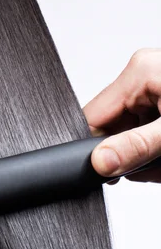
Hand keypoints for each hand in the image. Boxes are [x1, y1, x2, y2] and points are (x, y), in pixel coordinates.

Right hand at [82, 48, 160, 184]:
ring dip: (146, 159)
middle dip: (131, 158)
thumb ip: (138, 147)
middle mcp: (143, 78)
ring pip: (130, 136)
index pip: (93, 118)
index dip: (97, 150)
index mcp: (139, 74)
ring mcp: (154, 89)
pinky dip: (155, 151)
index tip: (108, 173)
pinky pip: (145, 132)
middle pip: (113, 131)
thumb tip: (100, 161)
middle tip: (155, 168)